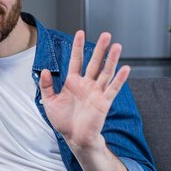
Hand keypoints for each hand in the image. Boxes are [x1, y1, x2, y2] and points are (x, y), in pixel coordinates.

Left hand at [39, 31, 129, 150]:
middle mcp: (86, 84)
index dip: (78, 47)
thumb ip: (46, 85)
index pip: (76, 60)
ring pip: (106, 72)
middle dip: (100, 48)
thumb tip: (45, 70)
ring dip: (112, 59)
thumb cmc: (62, 120)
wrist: (74, 138)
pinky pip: (113, 88)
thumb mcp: (49, 101)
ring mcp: (96, 92)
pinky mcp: (104, 102)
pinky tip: (126, 68)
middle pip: (94, 62)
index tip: (80, 33)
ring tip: (117, 46)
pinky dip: (120, 79)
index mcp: (73, 82)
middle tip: (106, 35)